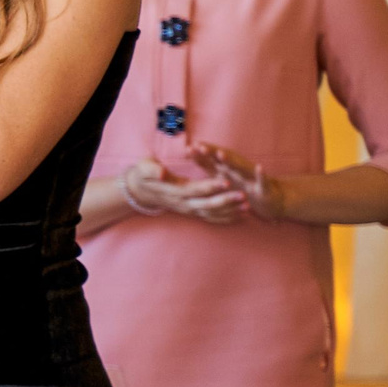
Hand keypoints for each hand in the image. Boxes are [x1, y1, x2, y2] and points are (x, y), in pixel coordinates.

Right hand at [124, 157, 249, 223]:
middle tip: (243, 195)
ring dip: (230, 212)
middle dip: (226, 201)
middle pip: (206, 204)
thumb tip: (161, 173)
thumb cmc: (143, 174)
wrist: (139, 191)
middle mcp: (182, 203)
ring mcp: (188, 210)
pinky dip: (226, 218)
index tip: (226, 181)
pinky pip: (211, 218)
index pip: (195, 189)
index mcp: (174, 191)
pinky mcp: (192, 213)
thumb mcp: (143, 168)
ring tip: (248, 207)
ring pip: (211, 214)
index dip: (210, 186)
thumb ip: (152, 170)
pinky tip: (241, 216)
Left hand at [189, 143, 287, 220]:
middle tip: (200, 146)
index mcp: (228, 169)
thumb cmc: (243, 186)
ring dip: (231, 161)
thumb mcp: (223, 176)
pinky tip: (260, 167)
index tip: (188, 148)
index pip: (212, 160)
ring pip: (241, 167)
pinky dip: (261, 174)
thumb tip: (190, 152)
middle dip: (212, 153)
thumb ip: (207, 165)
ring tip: (221, 154)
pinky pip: (263, 180)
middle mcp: (239, 170)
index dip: (201, 154)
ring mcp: (251, 177)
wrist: (271, 198)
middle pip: (224, 160)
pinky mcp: (264, 187)